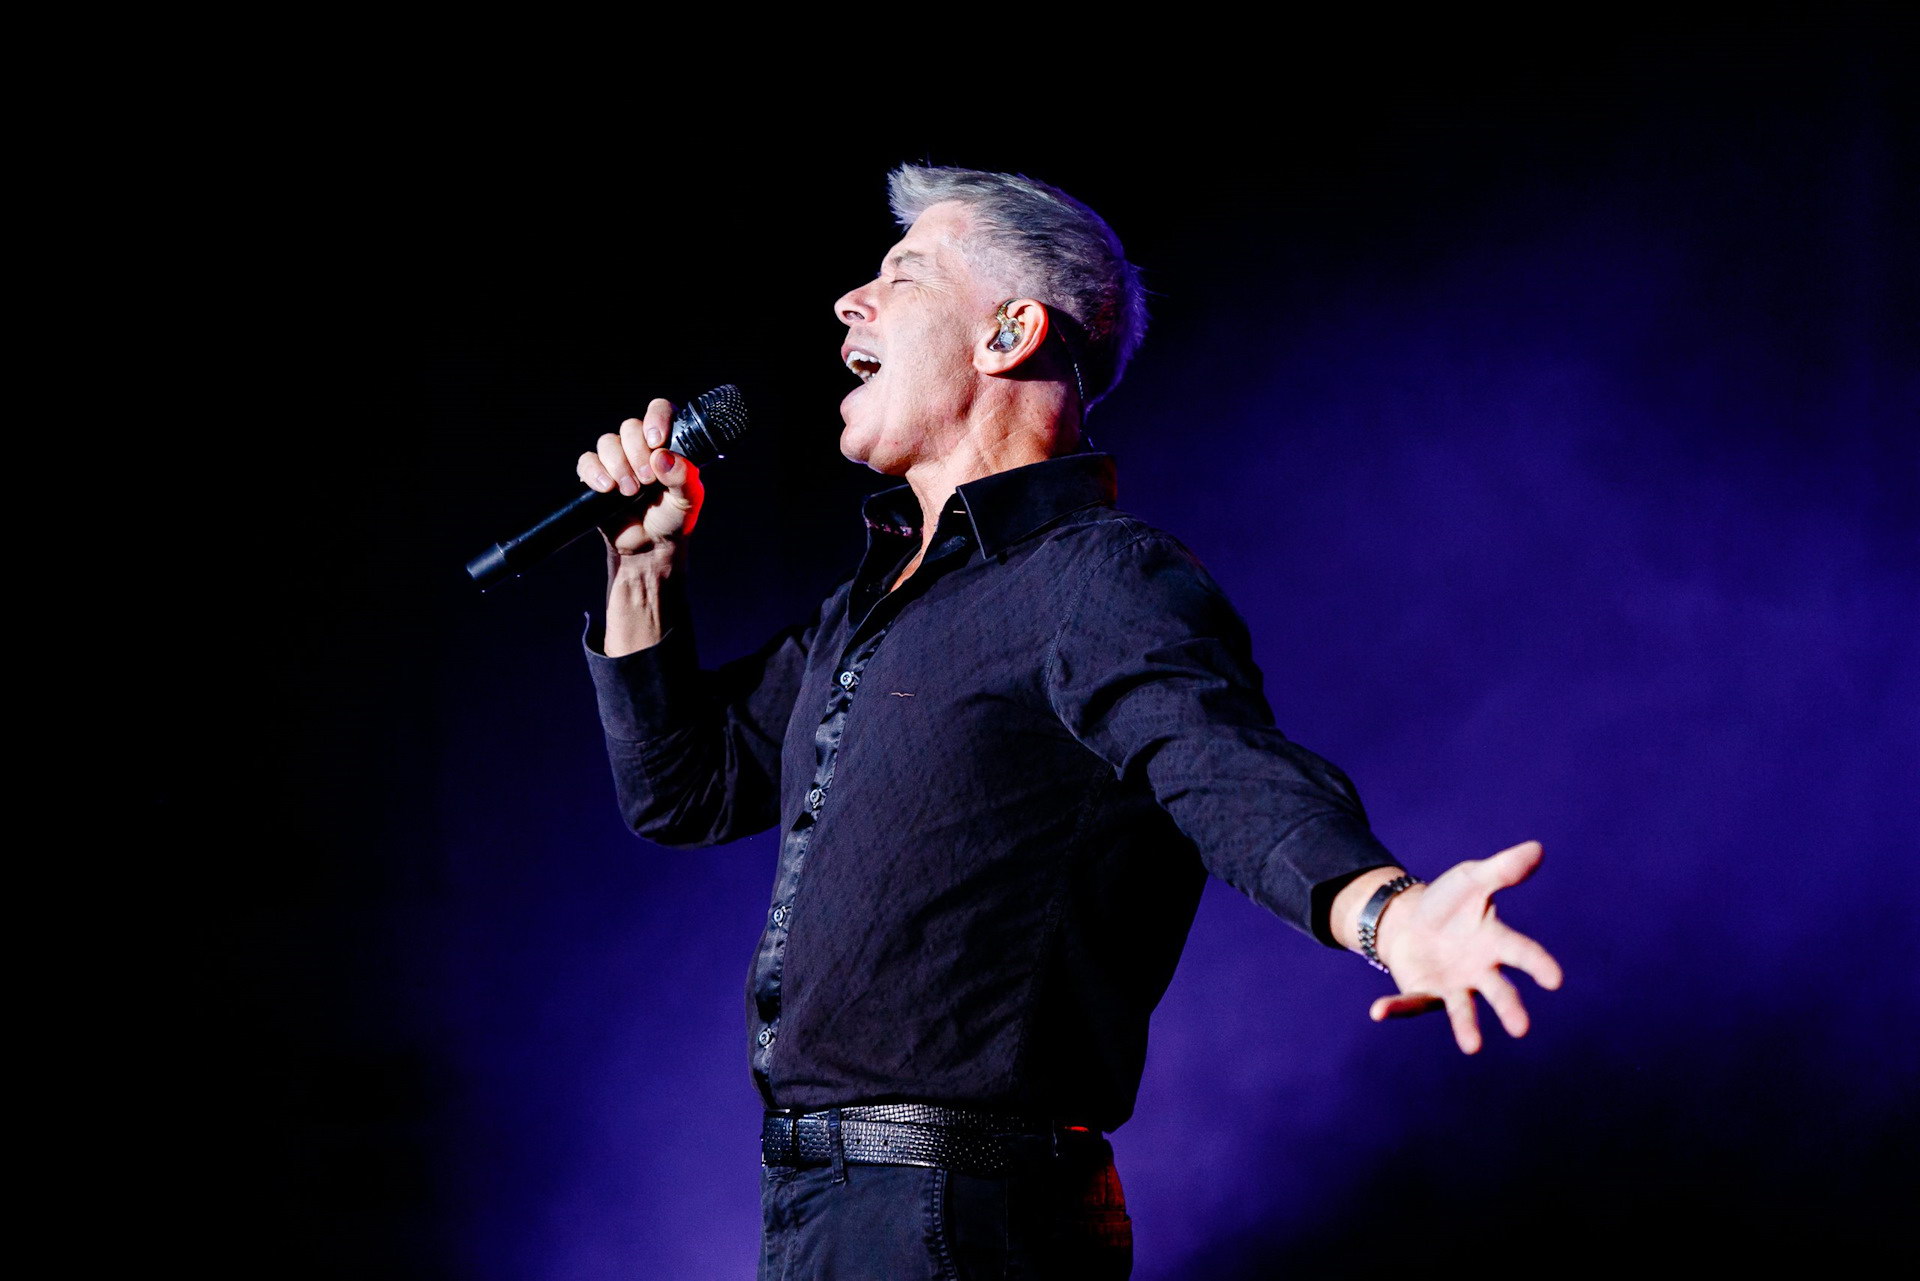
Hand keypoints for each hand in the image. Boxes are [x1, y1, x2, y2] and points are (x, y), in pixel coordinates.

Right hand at [576, 398, 704, 555]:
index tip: (656, 441)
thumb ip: (684, 477)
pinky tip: (607, 489)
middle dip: (637, 453)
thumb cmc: (673, 518)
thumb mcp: (689, 499)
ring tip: (630, 492)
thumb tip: (663, 457)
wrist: (651, 546)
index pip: (660, 411)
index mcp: (666, 444)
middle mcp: (641, 446)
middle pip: (630, 426)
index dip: (656, 418)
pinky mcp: (596, 476)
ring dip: (618, 465)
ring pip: (607, 442)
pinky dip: (595, 473)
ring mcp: (617, 459)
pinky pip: (587, 461)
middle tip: (648, 480)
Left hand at [1369, 840, 1563, 1053]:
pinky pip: (1411, 1002)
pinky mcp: (1423, 992)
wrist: (1409, 919)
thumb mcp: (1471, 879)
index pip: (1521, 952)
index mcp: (1495, 941)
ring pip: (1462, 1009)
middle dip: (1509, 1008)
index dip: (1538, 964)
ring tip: (1472, 1046)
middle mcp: (1480, 971)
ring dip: (1466, 1026)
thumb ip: (1503, 869)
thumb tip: (1537, 848)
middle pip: (1498, 990)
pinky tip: (1377, 1011)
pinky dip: (1395, 1008)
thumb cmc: (1449, 902)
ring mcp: (1453, 986)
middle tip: (1521, 1028)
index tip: (1555, 979)